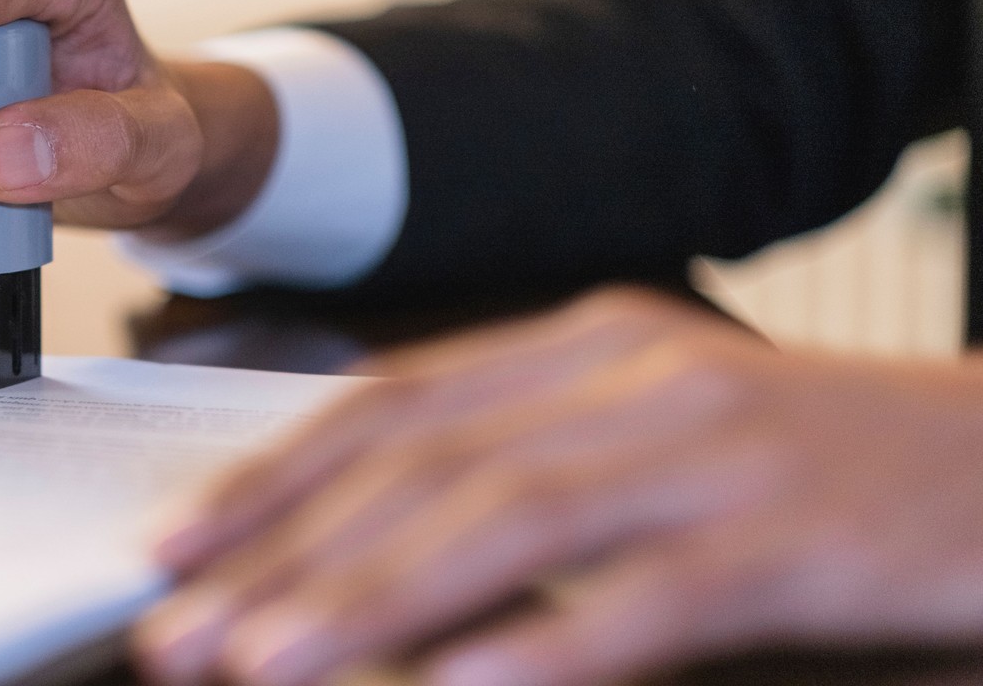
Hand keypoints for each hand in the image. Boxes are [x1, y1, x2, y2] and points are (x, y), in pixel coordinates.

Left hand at [136, 287, 982, 685]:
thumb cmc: (820, 463)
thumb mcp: (659, 428)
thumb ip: (530, 456)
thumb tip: (375, 538)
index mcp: (587, 343)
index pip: (389, 403)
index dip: (272, 475)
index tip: (176, 544)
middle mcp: (634, 376)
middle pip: (424, 466)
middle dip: (286, 555)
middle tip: (182, 630)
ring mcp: (717, 450)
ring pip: (509, 521)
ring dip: (371, 600)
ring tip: (267, 665)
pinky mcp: (799, 536)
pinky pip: (653, 597)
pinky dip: (551, 647)